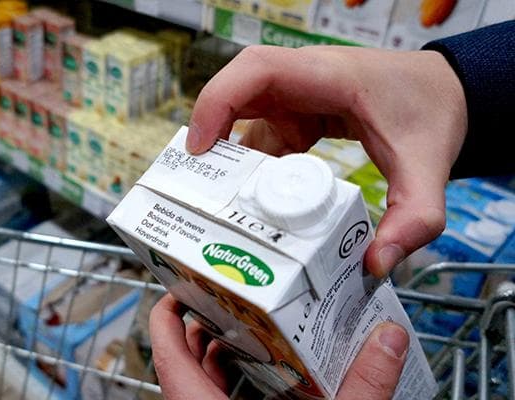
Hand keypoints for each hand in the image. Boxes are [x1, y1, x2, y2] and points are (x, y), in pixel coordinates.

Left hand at [150, 294, 409, 399]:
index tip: (182, 284)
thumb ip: (362, 388)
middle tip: (235, 295)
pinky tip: (273, 374)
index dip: (167, 312)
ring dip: (226, 353)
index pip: (166, 350)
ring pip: (203, 383)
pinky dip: (241, 383)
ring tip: (255, 325)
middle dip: (208, 324)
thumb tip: (387, 341)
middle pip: (186, 360)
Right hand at [186, 45, 467, 276]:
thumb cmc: (432, 110)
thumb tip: (374, 264)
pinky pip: (263, 136)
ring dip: (231, 157)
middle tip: (198, 183)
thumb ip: (414, 216)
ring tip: (219, 201)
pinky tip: (254, 201)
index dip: (217, 103)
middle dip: (212, 133)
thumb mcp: (427, 165)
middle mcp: (304, 80)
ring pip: (244, 117)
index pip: (256, 71)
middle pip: (237, 92)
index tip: (199, 148)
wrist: (445, 93)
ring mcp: (299, 98)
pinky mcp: (300, 116)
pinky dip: (253, 167)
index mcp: (328, 75)